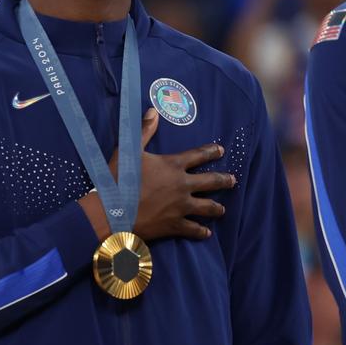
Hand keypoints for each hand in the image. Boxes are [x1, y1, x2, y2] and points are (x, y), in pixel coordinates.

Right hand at [80, 108, 232, 242]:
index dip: (211, 151)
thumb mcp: (128, 150)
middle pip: (211, 181)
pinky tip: (206, 233)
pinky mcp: (174, 225)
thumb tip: (153, 111)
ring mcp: (181, 206)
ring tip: (221, 209)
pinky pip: (193, 229)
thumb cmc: (119, 178)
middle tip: (232, 180)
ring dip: (216, 208)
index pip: (198, 155)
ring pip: (207, 207)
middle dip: (224, 180)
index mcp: (173, 165)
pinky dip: (200, 231)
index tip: (221, 150)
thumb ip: (143, 131)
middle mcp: (182, 185)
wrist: (113, 211)